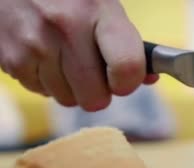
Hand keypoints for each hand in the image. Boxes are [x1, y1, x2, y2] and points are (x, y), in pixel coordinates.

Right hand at [0, 0, 157, 110]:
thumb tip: (148, 78)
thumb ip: (128, 43)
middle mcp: (66, 28)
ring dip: (70, 87)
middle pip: (95, 97)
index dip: (128, 83)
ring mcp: (35, 44)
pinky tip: (43, 56)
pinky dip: (45, 81)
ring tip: (64, 57)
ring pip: (67, 100)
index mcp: (98, 11)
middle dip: (98, 91)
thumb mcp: (102, 6)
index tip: (123, 79)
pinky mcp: (11, 58)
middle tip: (92, 71)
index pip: (127, 67)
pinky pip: (41, 92)